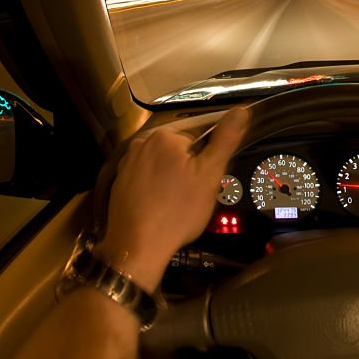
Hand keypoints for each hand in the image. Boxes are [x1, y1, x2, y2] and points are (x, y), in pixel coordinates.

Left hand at [96, 107, 248, 290]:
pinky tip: (160, 208)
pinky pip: (146, 179)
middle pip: (178, 151)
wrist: (138, 247)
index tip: (205, 182)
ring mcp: (125, 164)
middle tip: (194, 195)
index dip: (206, 160)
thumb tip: (241, 110)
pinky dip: (155, 189)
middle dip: (189, 169)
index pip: (197, 138)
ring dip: (172, 179)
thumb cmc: (179, 210)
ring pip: (162, 165)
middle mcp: (140, 142)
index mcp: (163, 135)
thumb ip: (225, 140)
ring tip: (177, 205)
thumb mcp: (210, 174)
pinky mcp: (118, 184)